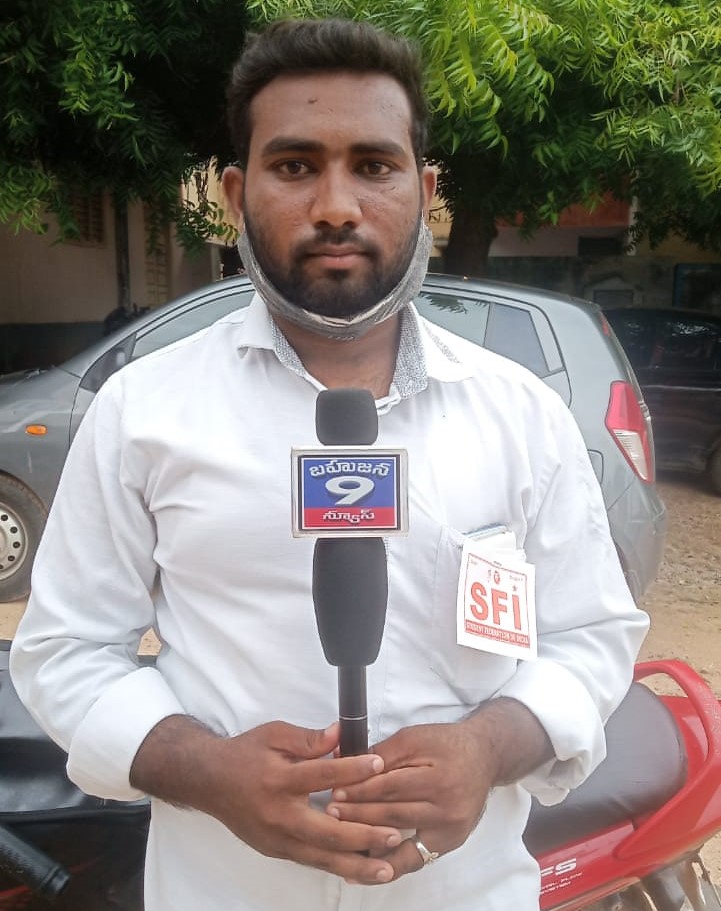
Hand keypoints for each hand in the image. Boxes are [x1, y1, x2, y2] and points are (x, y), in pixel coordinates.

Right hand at [132, 716, 401, 883]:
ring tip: (387, 868)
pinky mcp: (276, 851)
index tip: (378, 763)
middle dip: (363, 836)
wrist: (209, 780)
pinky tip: (360, 870)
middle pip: (327, 831)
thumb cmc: (245, 754)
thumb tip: (341, 734)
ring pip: (322, 857)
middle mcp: (278, 814)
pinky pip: (312, 861)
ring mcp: (277, 838)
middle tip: (394, 835)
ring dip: (356, 863)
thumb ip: (309, 738)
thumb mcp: (274, 734)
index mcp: (279, 779)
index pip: (322, 775)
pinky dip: (337, 866)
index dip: (352, 769)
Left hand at [325, 719, 493, 880]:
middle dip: (358, 813)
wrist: (484, 757)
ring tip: (341, 835)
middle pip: (393, 813)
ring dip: (367, 836)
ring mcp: (450, 828)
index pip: (390, 786)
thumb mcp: (414, 738)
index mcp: (438, 777)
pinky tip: (366, 868)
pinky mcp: (450, 841)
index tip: (335, 791)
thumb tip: (345, 760)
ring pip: (400, 836)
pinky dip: (390, 864)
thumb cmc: (447, 744)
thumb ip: (382, 752)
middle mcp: (447, 807)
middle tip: (331, 813)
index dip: (360, 790)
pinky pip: (415, 858)